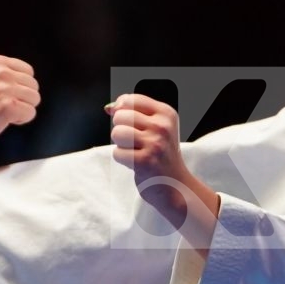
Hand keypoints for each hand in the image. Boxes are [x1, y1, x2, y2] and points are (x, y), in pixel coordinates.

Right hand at [0, 55, 39, 151]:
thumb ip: (9, 74)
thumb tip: (33, 82)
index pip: (29, 71)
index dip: (20, 87)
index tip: (1, 94)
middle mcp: (1, 72)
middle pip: (34, 85)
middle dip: (22, 98)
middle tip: (0, 105)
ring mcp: (5, 88)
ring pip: (35, 99)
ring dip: (22, 109)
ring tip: (2, 111)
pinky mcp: (9, 105)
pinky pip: (31, 113)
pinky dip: (21, 120)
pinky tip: (4, 119)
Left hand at [107, 93, 191, 216]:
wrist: (175, 184)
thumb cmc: (162, 155)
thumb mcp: (156, 128)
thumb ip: (133, 113)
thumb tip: (109, 107)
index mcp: (166, 114)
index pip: (131, 99)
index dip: (122, 110)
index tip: (128, 122)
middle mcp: (162, 126)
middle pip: (121, 115)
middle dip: (120, 128)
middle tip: (133, 140)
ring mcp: (154, 144)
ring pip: (117, 133)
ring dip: (120, 144)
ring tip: (134, 150)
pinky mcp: (144, 161)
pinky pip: (117, 153)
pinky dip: (122, 158)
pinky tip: (135, 162)